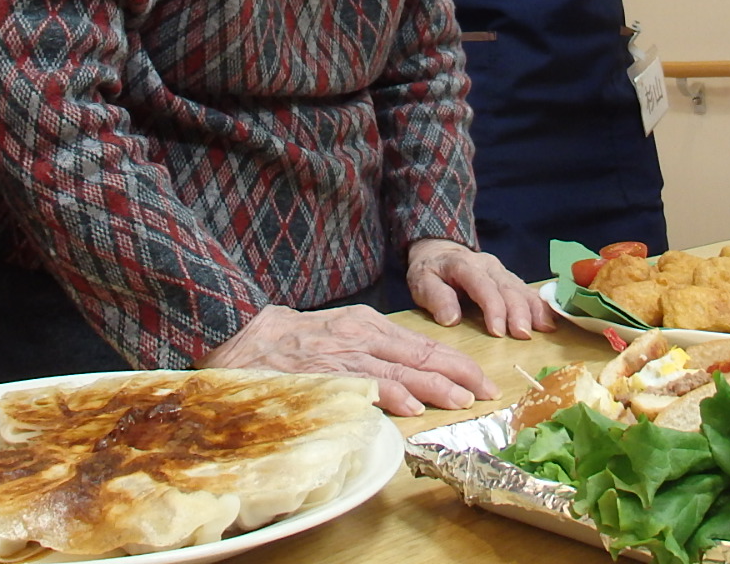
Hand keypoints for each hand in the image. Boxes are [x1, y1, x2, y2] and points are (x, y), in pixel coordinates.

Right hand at [200, 302, 498, 416]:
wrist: (242, 337)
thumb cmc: (291, 341)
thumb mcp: (338, 334)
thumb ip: (371, 351)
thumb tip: (407, 377)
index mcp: (367, 324)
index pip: (421, 344)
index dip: (454, 361)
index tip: (480, 377)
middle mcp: (362, 336)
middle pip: (419, 355)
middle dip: (458, 372)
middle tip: (487, 390)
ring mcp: (344, 356)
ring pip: (400, 370)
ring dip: (435, 386)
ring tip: (463, 399)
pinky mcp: (325, 375)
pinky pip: (364, 385)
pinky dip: (390, 394)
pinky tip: (412, 406)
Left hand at [406, 238, 554, 338]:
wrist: (440, 251)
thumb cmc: (431, 272)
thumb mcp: (422, 282)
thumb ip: (436, 297)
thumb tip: (451, 319)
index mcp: (464, 265)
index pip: (481, 285)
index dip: (492, 307)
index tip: (497, 332)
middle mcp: (487, 265)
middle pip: (506, 287)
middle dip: (517, 311)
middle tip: (523, 335)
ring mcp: (501, 271)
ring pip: (520, 288)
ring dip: (533, 309)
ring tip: (543, 329)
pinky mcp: (509, 278)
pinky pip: (528, 290)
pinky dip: (540, 305)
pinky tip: (549, 320)